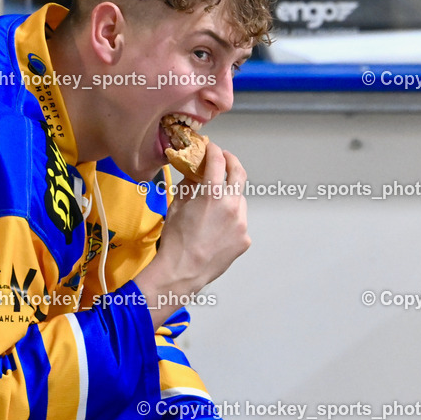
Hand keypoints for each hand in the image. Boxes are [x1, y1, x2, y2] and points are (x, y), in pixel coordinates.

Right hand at [134, 143, 249, 325]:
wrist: (183, 271)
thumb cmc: (175, 241)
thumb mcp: (176, 207)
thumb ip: (189, 186)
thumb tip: (195, 174)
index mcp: (212, 196)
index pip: (218, 162)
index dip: (214, 150)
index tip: (211, 147)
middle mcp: (231, 207)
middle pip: (239, 174)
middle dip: (232, 162)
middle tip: (225, 158)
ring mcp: (241, 224)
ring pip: (240, 200)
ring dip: (230, 194)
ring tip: (216, 202)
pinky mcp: (244, 239)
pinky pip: (240, 221)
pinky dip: (231, 218)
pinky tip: (217, 228)